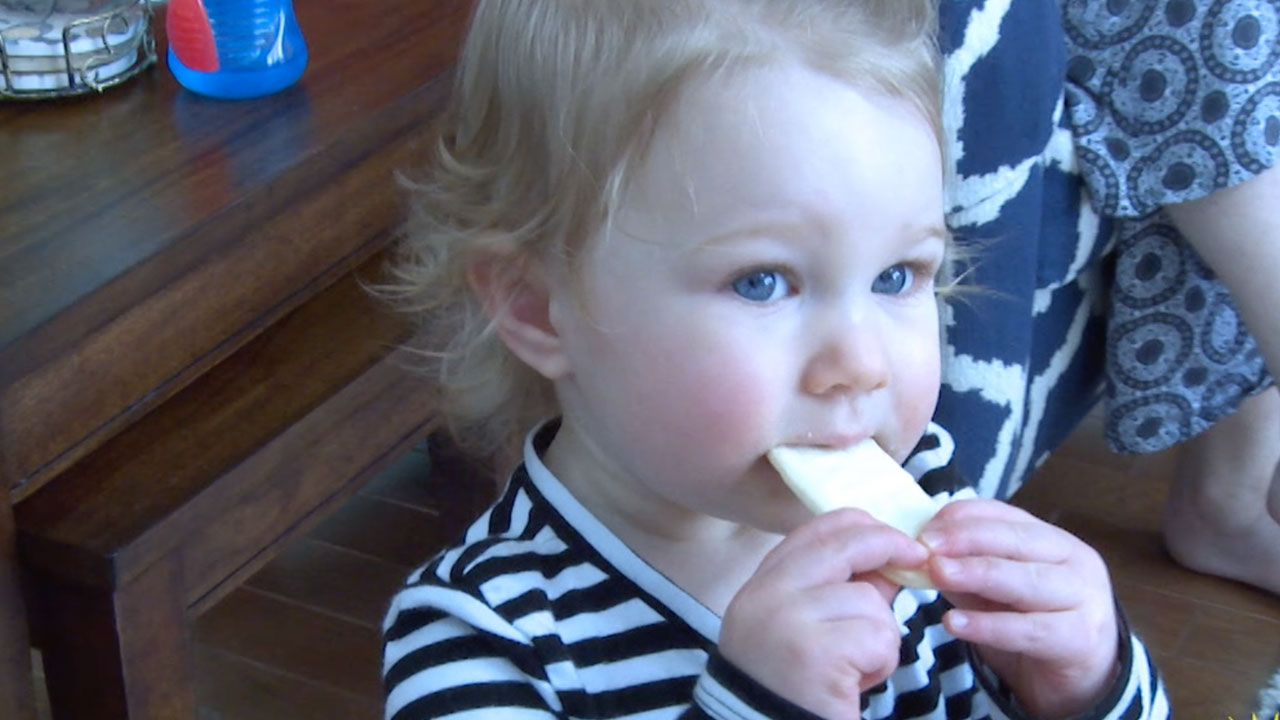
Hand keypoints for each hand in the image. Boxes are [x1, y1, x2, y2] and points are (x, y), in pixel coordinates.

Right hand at [720, 508, 929, 719]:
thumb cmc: (796, 688)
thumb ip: (840, 591)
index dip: (860, 526)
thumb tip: (890, 560)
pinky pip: (878, 636)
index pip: (813, 532)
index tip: (893, 537)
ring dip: (880, 635)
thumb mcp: (808, 630)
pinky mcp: (817, 652)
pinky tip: (857, 683)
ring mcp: (789, 620)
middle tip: (917, 558)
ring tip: (855, 667)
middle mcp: (767, 596)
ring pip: (869, 599)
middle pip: (841, 546)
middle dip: (888, 546)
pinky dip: (881, 662)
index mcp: (760, 587)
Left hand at [921, 499, 1119, 717]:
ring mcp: (1083, 598)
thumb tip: (919, 553)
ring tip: (937, 573)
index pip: (1003, 516)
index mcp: (1051, 539)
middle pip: (1016, 541)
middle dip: (967, 539)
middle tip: (926, 544)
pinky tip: (954, 623)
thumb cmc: (1033, 623)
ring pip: (1025, 581)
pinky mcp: (1080, 639)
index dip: (962, 518)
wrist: (1081, 678)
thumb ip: (963, 569)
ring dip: (977, 574)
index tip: (923, 527)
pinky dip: (988, 626)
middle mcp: (1074, 560)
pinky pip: (1029, 630)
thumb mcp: (994, 591)